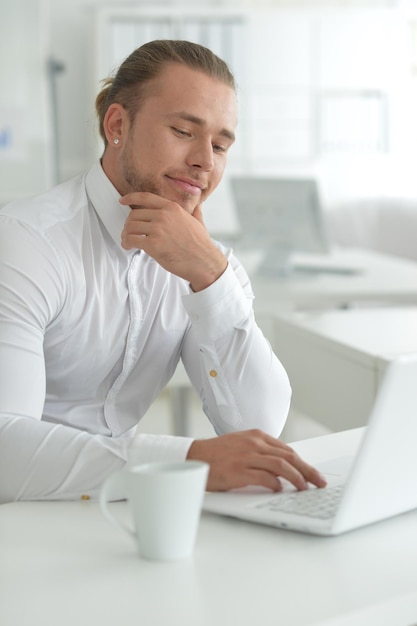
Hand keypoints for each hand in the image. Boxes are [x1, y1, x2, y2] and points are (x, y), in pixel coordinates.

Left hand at [119, 192, 226, 290]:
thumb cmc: (201, 245)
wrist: (204, 261)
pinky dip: (126, 243)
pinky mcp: (153, 244)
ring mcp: (158, 229)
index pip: (146, 197)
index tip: (123, 201)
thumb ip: (195, 211)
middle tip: (129, 232)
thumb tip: (198, 205)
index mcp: (172, 208)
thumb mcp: (198, 221)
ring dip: (126, 235)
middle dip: (128, 224)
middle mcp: (164, 215)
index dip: (131, 198)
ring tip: (128, 241)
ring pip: (130, 227)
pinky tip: (129, 247)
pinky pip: (131, 240)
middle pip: (134, 215)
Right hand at [186, 429, 326, 491]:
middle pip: (289, 457)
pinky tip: (279, 490)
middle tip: (320, 482)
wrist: (193, 456)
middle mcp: (254, 443)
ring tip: (304, 489)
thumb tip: (283, 469)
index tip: (314, 474)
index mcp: (257, 436)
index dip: (303, 463)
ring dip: (297, 478)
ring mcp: (246, 456)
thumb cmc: (218, 455)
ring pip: (281, 466)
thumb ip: (261, 452)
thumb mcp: (242, 445)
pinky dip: (275, 484)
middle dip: (308, 470)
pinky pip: (264, 478)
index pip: (287, 450)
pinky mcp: (238, 470)